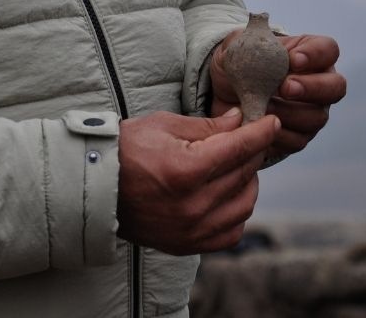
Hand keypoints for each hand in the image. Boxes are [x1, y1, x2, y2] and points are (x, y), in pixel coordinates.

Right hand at [117, 110, 279, 255]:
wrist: (93, 186)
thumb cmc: (124, 149)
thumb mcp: (164, 126)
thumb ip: (208, 126)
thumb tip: (241, 120)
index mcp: (186, 170)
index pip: (240, 148)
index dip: (261, 132)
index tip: (272, 122)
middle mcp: (192, 205)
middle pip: (244, 173)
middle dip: (251, 151)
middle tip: (247, 139)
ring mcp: (191, 229)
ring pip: (245, 204)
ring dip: (248, 182)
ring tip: (236, 167)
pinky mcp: (186, 244)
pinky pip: (231, 232)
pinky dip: (237, 213)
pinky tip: (228, 196)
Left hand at [210, 32, 345, 160]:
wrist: (221, 95)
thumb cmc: (237, 65)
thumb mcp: (237, 46)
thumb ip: (246, 39)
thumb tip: (255, 38)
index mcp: (309, 55)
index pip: (328, 50)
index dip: (315, 55)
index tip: (293, 59)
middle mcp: (318, 84)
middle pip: (335, 87)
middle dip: (312, 88)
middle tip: (285, 87)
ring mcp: (312, 112)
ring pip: (317, 117)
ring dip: (289, 113)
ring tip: (263, 106)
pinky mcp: (298, 136)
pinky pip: (297, 140)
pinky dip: (277, 134)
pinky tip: (259, 125)